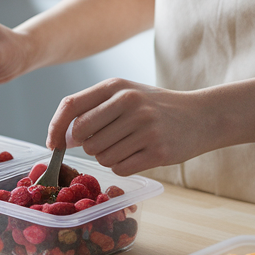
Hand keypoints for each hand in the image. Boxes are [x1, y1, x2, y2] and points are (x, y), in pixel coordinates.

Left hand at [47, 79, 214, 175]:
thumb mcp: (126, 94)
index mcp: (116, 86)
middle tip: (106, 142)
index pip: (71, 106)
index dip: (55, 128)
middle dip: (88, 146)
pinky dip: (123, 167)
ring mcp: (144, 127)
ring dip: (108, 157)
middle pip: (83, 137)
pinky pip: (120, 168)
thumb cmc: (155, 107)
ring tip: (129, 145)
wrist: (201, 116)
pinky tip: (138, 155)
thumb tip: (61, 138)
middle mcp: (129, 103)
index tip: (53, 145)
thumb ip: (93, 109)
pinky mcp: (157, 150)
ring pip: (101, 156)